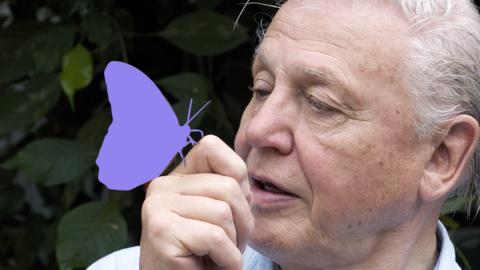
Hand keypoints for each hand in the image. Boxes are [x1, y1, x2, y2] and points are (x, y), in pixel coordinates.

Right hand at [140, 135, 253, 269]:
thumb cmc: (205, 255)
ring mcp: (157, 206)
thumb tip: (242, 175)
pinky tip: (212, 266)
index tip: (233, 208)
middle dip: (243, 220)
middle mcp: (161, 186)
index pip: (211, 146)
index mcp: (176, 178)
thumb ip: (227, 188)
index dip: (236, 174)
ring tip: (220, 256)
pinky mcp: (161, 230)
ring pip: (223, 211)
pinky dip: (227, 259)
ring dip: (234, 243)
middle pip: (228, 185)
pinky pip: (215, 236)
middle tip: (231, 244)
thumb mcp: (219, 215)